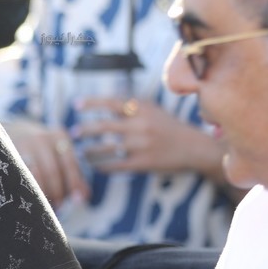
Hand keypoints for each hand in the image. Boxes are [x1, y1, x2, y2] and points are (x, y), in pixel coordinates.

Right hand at [2, 119, 89, 206]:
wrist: (14, 133)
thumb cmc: (42, 150)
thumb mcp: (60, 154)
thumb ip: (74, 174)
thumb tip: (83, 198)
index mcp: (58, 137)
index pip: (70, 164)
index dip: (73, 184)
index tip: (77, 201)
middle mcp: (39, 138)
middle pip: (51, 171)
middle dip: (56, 192)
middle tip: (58, 207)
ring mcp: (21, 146)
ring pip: (33, 175)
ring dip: (40, 194)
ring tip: (44, 205)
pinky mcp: (6, 155)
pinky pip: (18, 176)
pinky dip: (25, 190)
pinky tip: (29, 198)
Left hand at [75, 98, 225, 177]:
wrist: (194, 147)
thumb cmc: (168, 126)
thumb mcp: (152, 109)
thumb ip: (130, 105)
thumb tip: (102, 101)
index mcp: (143, 109)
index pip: (111, 102)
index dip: (92, 103)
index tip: (76, 105)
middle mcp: (141, 125)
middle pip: (104, 127)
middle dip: (84, 130)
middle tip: (73, 133)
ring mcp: (142, 145)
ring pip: (106, 148)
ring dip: (90, 151)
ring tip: (82, 152)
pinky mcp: (144, 163)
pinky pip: (116, 166)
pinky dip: (103, 166)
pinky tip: (96, 167)